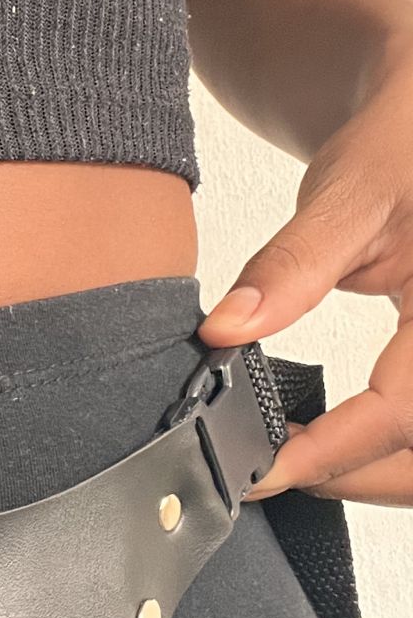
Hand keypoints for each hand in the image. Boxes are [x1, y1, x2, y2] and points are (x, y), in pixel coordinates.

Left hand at [198, 53, 412, 505]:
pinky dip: (380, 448)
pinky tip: (328, 440)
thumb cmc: (402, 140)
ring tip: (292, 459)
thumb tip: (222, 331)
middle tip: (267, 471)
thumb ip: (290, 266)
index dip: (330, 453)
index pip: (403, 413)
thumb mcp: (348, 192)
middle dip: (351, 477)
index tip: (259, 469)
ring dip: (368, 472)